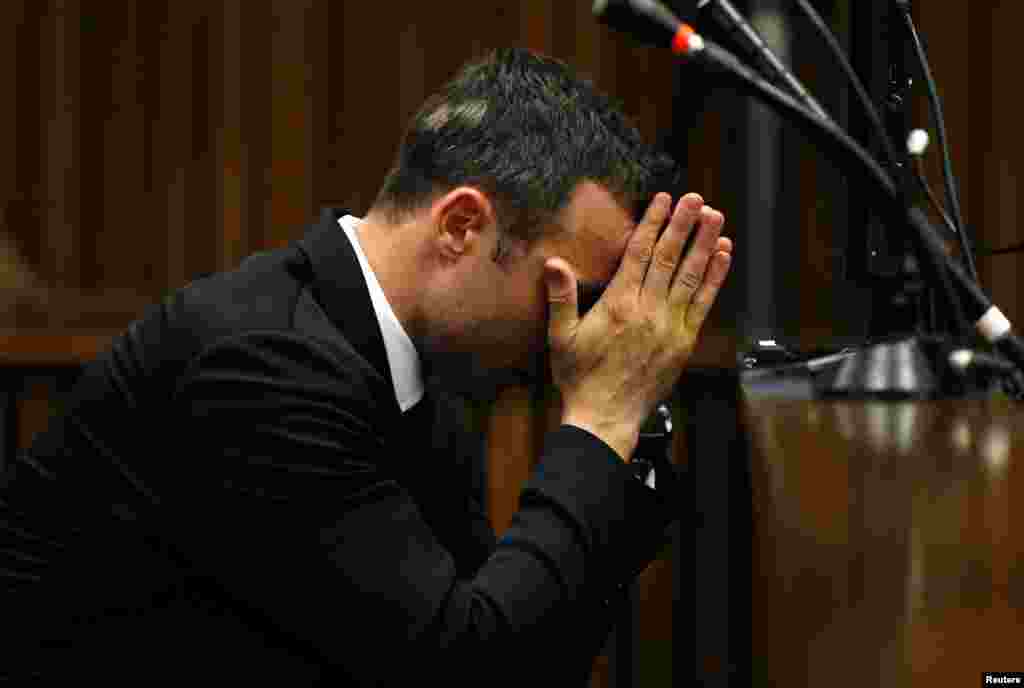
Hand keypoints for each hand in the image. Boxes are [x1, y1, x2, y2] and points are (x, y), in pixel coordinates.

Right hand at [544, 192, 732, 459]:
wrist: (605, 417)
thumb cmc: (580, 377)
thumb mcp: (561, 337)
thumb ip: (560, 297)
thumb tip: (554, 262)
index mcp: (619, 304)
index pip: (640, 253)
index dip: (654, 223)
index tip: (664, 200)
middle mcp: (648, 310)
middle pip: (670, 258)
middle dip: (684, 224)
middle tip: (696, 198)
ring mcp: (670, 326)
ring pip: (691, 276)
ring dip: (704, 244)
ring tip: (715, 216)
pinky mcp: (684, 342)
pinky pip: (703, 303)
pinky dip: (714, 278)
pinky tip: (722, 256)